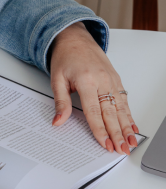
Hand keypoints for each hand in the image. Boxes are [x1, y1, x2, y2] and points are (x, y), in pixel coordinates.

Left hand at [50, 22, 137, 154]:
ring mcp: (111, 80)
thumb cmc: (65, 57)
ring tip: (131, 142)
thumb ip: (60, 102)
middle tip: (122, 149)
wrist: (74, 38)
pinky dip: (129, 114)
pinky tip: (132, 126)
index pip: (94, 111)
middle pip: (111, 112)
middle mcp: (102, 80)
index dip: (100, 130)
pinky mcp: (116, 79)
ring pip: (121, 108)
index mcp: (86, 80)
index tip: (105, 144)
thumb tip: (58, 121)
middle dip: (117, 133)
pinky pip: (124, 100)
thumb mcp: (56, 79)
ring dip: (127, 127)